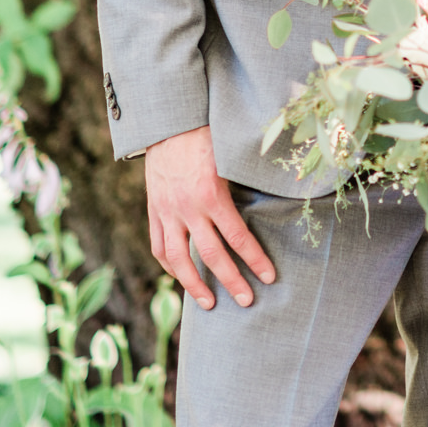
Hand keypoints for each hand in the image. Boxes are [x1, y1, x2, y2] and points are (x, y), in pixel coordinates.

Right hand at [144, 125, 275, 309]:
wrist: (168, 122)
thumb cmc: (207, 135)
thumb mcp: (230, 157)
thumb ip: (244, 184)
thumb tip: (273, 202)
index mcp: (211, 194)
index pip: (238, 237)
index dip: (255, 260)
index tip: (269, 277)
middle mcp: (187, 208)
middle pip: (210, 255)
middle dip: (231, 281)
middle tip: (247, 301)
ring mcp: (167, 211)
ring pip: (179, 259)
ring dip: (195, 285)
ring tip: (210, 304)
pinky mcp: (154, 210)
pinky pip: (159, 246)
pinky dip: (170, 266)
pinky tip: (182, 277)